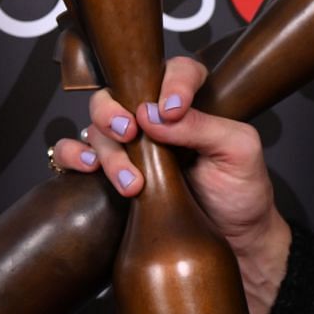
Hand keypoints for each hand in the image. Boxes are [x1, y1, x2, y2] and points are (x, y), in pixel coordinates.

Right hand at [52, 56, 291, 313]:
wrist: (234, 242)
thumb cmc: (242, 192)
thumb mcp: (239, 151)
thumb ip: (203, 126)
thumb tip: (153, 113)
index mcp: (193, 104)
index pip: (176, 72)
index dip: (171, 82)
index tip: (171, 108)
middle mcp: (156, 120)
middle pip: (120, 94)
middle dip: (116, 111)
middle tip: (130, 133)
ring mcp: (130, 147)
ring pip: (97, 128)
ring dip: (106, 149)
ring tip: (130, 181)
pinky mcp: (109, 175)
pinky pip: (74, 155)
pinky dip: (72, 156)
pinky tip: (87, 169)